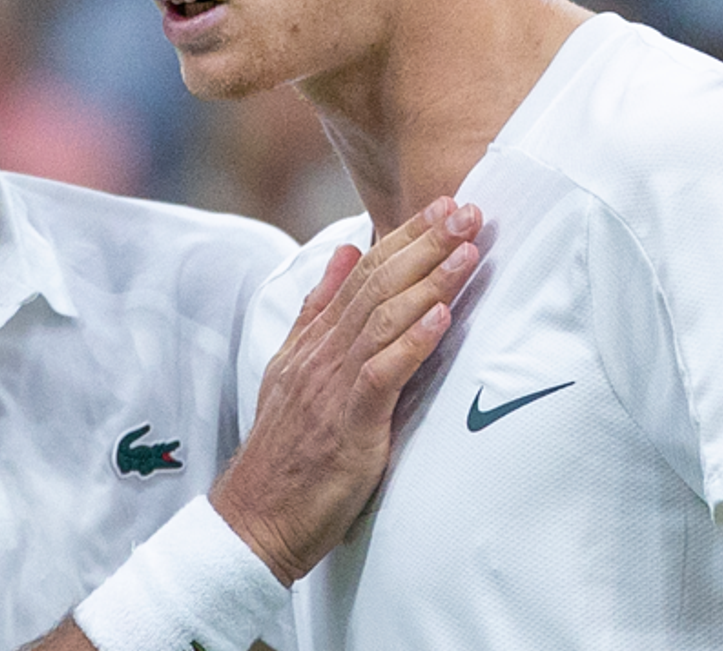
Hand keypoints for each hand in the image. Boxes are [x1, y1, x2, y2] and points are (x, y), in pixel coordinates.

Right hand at [211, 197, 482, 584]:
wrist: (256, 517)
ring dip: (428, 281)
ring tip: (466, 251)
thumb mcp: (293, 369)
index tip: (441, 206)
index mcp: (313, 341)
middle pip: (375, 284)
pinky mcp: (347, 423)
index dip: (404, 236)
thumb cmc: (287, 452)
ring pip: (382, 319)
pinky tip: (441, 317)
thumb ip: (317, 311)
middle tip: (464, 209)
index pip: (361, 273)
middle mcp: (320, 354)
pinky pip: (381, 372)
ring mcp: (331, 386)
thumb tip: (344, 253)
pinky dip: (412, 341)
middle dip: (423, 243)